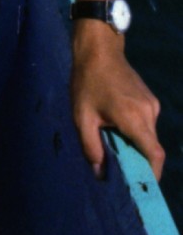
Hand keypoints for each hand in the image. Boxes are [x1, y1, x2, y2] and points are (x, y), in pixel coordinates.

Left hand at [71, 21, 163, 179]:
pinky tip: (116, 124)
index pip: (154, 154)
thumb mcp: (82, 116)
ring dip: (135, 144)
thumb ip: (91, 147)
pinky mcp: (149, 99)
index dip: (152, 174)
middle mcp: (148, 112)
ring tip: (112, 140)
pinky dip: (135, 131)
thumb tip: (100, 174)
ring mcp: (151, 104)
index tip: (142, 186)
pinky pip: (146, 123)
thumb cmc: (87, 81)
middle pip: (151, 147)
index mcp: (134, 117)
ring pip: (148, 135)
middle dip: (138, 160)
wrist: (98, 48)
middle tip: (119, 168)